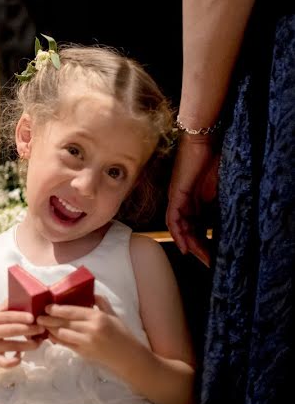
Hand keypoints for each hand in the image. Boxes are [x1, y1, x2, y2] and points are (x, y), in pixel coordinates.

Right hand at [0, 309, 44, 368]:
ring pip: (12, 346)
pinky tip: (20, 357)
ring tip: (38, 343)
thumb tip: (21, 296)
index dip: (21, 316)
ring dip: (28, 345)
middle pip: (11, 330)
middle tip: (41, 329)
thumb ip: (3, 310)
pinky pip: (6, 363)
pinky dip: (15, 361)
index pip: (6, 316)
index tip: (33, 317)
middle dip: (29, 329)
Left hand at [37, 296, 136, 370]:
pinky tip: (51, 336)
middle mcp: (91, 329)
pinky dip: (57, 340)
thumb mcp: (113, 315)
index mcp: (97, 317)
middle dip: (49, 319)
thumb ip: (101, 303)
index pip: (72, 311)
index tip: (47, 307)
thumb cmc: (123, 335)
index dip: (56, 309)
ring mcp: (86, 342)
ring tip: (42, 325)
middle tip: (38, 316)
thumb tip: (91, 293)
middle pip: (64, 322)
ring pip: (62, 334)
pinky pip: (66, 345)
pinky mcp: (84, 353)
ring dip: (51, 329)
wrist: (130, 358)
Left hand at [166, 135, 218, 266]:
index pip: (196, 226)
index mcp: (193, 200)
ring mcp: (177, 198)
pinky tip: (184, 245)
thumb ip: (219, 203)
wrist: (203, 141)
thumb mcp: (219, 187)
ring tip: (200, 258)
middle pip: (187, 230)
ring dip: (189, 244)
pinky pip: (173, 217)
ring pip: (179, 227)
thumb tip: (231, 221)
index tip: (213, 256)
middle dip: (198, 248)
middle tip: (209, 262)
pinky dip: (178, 232)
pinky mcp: (176, 194)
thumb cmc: (212, 160)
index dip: (204, 242)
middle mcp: (182, 201)